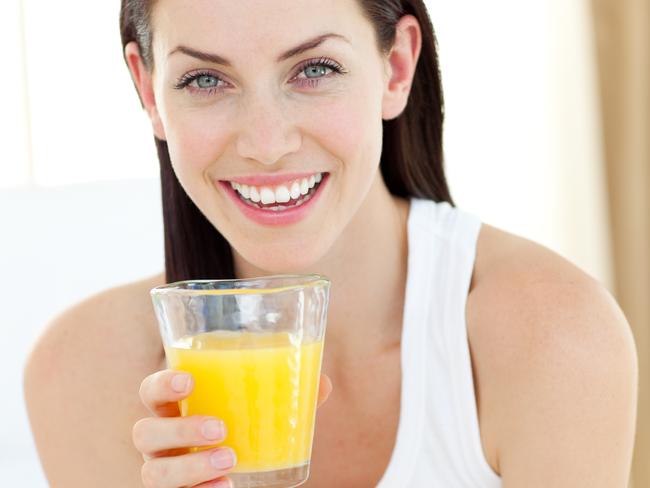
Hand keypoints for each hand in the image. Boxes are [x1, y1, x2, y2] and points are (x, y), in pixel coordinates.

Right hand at [132, 370, 332, 487]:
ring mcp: (165, 472)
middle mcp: (162, 441)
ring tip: (229, 460)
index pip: (151, 391)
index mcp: (177, 408)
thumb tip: (322, 383)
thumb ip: (285, 396)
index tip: (190, 381)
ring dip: (190, 467)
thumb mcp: (261, 413)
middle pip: (144, 432)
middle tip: (220, 428)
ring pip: (153, 473)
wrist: (237, 476)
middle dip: (179, 429)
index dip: (161, 384)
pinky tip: (226, 487)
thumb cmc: (243, 432)